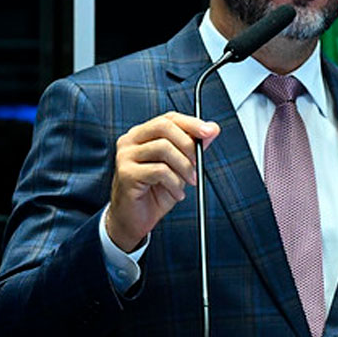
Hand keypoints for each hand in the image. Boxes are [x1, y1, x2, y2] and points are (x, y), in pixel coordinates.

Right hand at [105, 112, 219, 251]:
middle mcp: (130, 141)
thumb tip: (212, 129)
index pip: (169, 118)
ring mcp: (125, 156)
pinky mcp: (126, 173)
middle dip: (188, 144)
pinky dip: (175, 184)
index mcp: (143, 134)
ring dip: (184, 168)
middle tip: (198, 162)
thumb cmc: (156, 191)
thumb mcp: (180, 166)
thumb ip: (194, 147)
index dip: (191, 123)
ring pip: (163, 148)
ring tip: (188, 182)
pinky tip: (177, 193)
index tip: (210, 132)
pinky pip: (159, 171)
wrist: (135, 218)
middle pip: (164, 126)